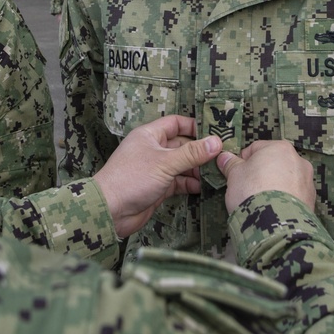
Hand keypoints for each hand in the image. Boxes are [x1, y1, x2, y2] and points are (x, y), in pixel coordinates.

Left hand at [93, 116, 220, 237]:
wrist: (111, 210)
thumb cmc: (131, 178)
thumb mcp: (165, 162)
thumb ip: (191, 153)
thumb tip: (216, 142)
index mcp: (149, 135)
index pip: (176, 123)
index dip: (194, 127)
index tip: (215, 133)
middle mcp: (153, 149)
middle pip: (182, 145)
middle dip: (200, 151)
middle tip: (222, 156)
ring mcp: (156, 169)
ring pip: (182, 165)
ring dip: (198, 169)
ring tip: (216, 173)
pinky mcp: (159, 187)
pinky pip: (179, 181)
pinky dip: (191, 183)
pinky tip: (203, 187)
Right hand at [218, 140, 315, 212]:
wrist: (275, 224)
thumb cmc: (252, 190)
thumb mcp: (234, 175)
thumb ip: (230, 164)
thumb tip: (224, 157)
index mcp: (280, 148)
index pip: (255, 149)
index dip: (243, 161)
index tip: (236, 174)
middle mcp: (299, 160)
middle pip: (273, 163)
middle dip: (261, 173)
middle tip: (247, 188)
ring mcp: (308, 181)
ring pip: (285, 180)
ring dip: (274, 186)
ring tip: (261, 202)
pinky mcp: (311, 201)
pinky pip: (293, 195)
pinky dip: (284, 199)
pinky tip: (273, 210)